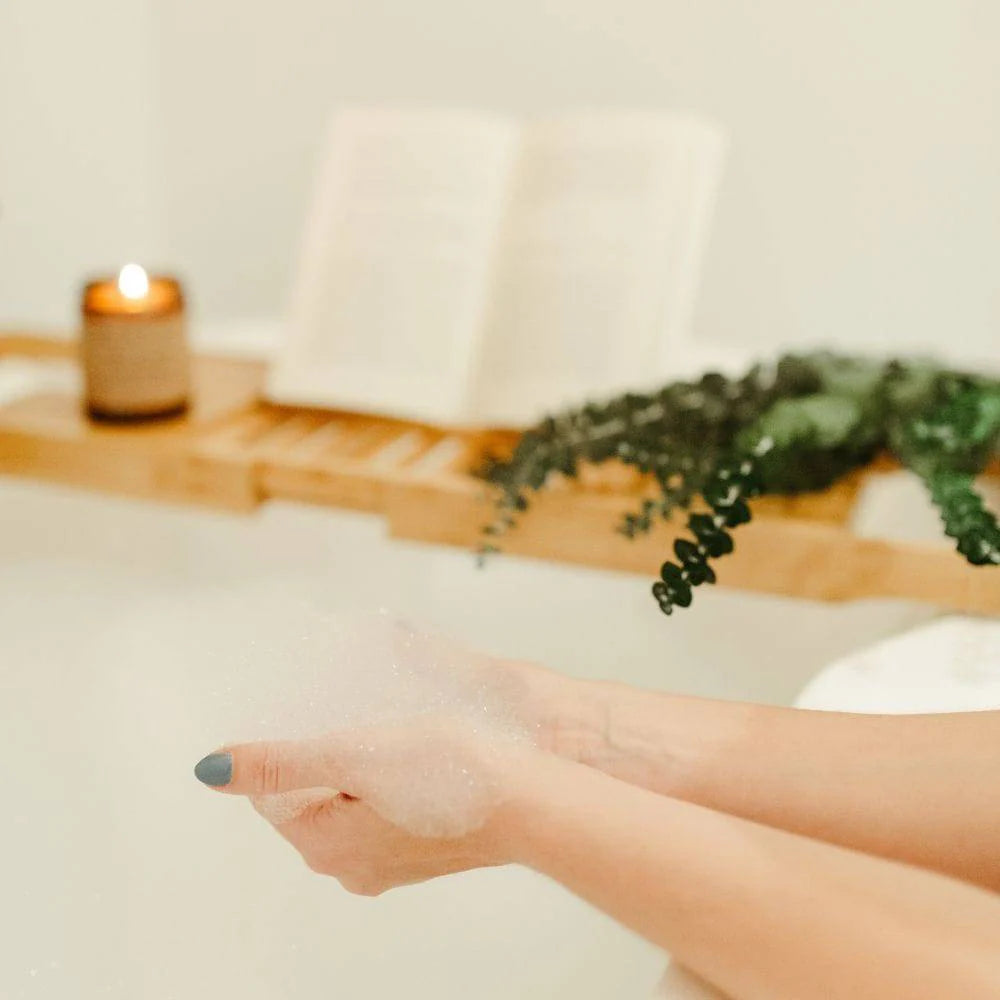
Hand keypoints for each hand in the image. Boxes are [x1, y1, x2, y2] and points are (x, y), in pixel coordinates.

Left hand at [194, 718, 534, 895]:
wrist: (529, 798)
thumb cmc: (448, 775)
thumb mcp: (351, 753)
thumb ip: (281, 761)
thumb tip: (214, 770)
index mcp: (326, 846)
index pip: (274, 795)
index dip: (288, 748)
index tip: (316, 716)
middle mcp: (353, 865)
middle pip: (311, 798)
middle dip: (323, 754)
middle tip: (352, 717)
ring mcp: (393, 861)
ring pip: (351, 800)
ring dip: (358, 763)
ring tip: (384, 727)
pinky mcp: (426, 847)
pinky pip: (387, 807)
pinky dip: (389, 777)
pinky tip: (415, 750)